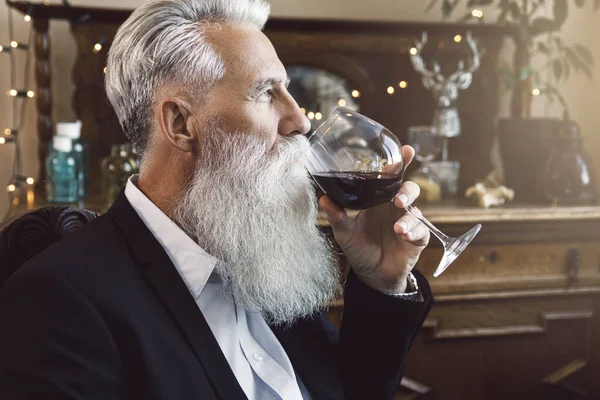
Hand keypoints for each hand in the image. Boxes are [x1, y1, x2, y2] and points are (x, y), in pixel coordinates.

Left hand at [319, 145, 429, 293]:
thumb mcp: (344, 232)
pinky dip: (414, 231)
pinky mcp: (417, 238)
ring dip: (409, 216)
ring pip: (416, 210)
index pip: (391, 177)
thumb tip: (324, 198)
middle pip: (409, 189)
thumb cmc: (359, 248)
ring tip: (398, 227)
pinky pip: (421, 230)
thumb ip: (337, 215)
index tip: (407, 151)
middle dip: (407, 190)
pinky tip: (403, 234)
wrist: (372, 275)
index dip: (401, 163)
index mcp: (379, 200)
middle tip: (397, 199)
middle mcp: (395, 208)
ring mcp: (408, 222)